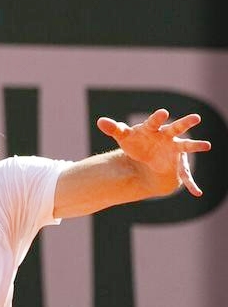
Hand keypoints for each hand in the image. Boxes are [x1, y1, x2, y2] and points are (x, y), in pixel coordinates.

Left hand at [97, 108, 211, 196]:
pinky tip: (196, 193)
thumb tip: (100, 121)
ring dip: (196, 146)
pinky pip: (185, 176)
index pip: (154, 122)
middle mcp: (166, 137)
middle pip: (176, 128)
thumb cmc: (135, 141)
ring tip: (207, 145)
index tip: (163, 113)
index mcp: (152, 129)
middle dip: (185, 123)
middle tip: (196, 117)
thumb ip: (114, 129)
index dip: (158, 118)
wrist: (146, 155)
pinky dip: (190, 184)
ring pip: (186, 147)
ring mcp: (174, 150)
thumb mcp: (124, 136)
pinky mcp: (178, 164)